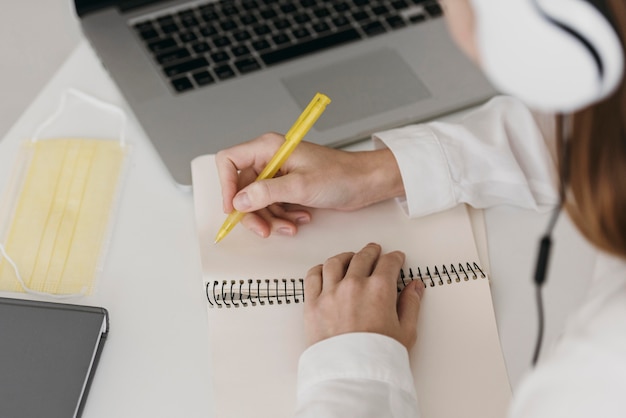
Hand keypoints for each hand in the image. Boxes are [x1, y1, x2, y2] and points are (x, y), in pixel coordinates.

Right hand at [215, 133, 404, 237]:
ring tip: (290, 226)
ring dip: (271, 218)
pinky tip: (300, 219)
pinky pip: (273, 206)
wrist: (365, 183)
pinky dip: (283, 218)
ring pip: (257, 202)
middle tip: (263, 229)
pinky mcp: (289, 188)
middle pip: (242, 188)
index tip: (233, 208)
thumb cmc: (341, 175)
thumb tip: (240, 201)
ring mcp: (279, 175)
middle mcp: (270, 159)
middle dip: (252, 212)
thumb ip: (267, 193)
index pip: (229, 161)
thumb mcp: (300, 186)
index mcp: (269, 148)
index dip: (227, 185)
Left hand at [303, 243, 424, 350]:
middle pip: (363, 257)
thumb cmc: (378, 357)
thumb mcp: (405, 331)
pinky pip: (313, 276)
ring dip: (346, 256)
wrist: (351, 376)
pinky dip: (321, 269)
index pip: (388, 263)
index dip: (394, 258)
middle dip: (371, 251)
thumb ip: (410, 304)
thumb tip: (415, 287)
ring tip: (351, 257)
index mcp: (379, 289)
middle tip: (375, 251)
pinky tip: (326, 270)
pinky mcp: (312, 303)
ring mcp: (330, 292)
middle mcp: (354, 285)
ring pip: (336, 262)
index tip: (396, 259)